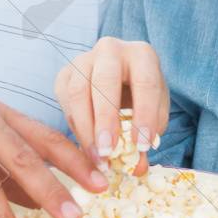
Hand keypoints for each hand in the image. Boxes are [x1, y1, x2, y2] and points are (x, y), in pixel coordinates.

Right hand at [55, 37, 168, 176]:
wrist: (119, 80)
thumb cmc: (140, 97)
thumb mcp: (153, 114)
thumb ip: (147, 138)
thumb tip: (137, 168)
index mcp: (142, 55)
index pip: (145, 83)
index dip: (144, 115)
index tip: (142, 145)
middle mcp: (111, 49)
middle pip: (105, 81)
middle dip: (106, 119)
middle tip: (108, 151)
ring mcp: (84, 59)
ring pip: (78, 91)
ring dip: (85, 128)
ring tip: (95, 156)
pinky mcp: (65, 73)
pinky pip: (64, 99)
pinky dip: (73, 125)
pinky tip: (85, 145)